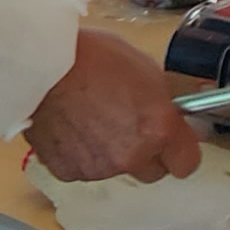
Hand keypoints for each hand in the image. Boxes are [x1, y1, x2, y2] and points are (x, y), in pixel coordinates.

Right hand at [27, 30, 202, 183]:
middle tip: (130, 128)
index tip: (173, 144)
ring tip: (91, 119)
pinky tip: (71, 127)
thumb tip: (168, 117)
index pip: (187, 163)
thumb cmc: (93, 57)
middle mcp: (132, 155)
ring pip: (116, 170)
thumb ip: (160, 104)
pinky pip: (83, 169)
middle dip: (146, 154)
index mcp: (159, 128)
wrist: (42, 67)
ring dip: (110, 153)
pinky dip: (80, 155)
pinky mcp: (68, 172)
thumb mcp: (145, 71)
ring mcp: (99, 168)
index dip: (180, 152)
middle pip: (153, 172)